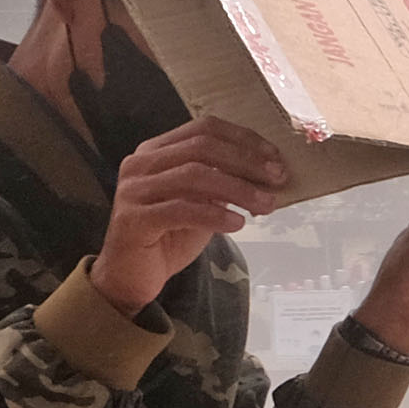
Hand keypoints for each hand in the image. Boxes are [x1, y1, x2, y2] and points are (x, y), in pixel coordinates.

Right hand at [96, 116, 292, 314]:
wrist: (130, 278)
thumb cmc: (168, 238)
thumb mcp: (201, 205)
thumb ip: (223, 185)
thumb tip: (267, 174)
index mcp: (156, 150)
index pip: (204, 129)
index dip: (243, 140)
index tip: (275, 158)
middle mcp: (141, 163)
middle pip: (201, 148)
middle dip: (245, 162)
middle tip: (277, 178)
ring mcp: (134, 190)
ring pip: (193, 176)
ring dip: (237, 189)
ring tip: (265, 205)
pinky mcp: (133, 219)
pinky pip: (181, 210)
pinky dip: (214, 215)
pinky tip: (238, 224)